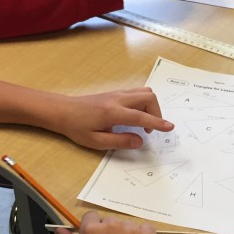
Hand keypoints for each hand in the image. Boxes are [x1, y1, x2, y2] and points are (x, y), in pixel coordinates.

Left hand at [52, 88, 173, 149]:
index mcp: (113, 113)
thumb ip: (119, 142)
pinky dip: (143, 103)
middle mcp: (118, 99)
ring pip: (144, 92)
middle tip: (150, 129)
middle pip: (148, 97)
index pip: (141, 116)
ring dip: (150, 106)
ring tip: (143, 123)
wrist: (63, 110)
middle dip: (156, 112)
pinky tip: (135, 115)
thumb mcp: (96, 141)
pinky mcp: (116, 93)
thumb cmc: (77, 127)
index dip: (157, 122)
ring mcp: (117, 93)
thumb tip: (139, 141)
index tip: (169, 127)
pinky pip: (137, 93)